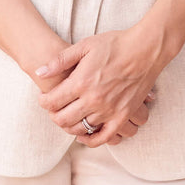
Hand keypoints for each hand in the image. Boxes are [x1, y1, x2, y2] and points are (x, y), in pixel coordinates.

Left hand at [35, 28, 163, 145]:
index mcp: (81, 82)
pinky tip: (84, 134)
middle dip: (53, 115)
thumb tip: (39, 71)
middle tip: (54, 109)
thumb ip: (61, 60)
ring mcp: (108, 110)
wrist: (145, 49)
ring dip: (69, 126)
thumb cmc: (115, 44)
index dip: (43, 102)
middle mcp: (93, 100)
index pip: (52, 102)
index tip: (43, 98)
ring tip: (69, 116)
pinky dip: (90, 140)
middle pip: (63, 119)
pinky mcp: (122, 116)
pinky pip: (102, 138)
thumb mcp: (85, 45)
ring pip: (80, 130)